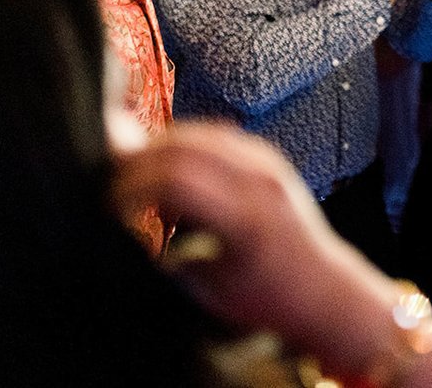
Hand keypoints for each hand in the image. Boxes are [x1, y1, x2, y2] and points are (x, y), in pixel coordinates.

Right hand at [112, 123, 371, 371]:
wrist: (324, 288)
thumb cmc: (263, 297)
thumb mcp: (207, 284)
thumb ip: (163, 247)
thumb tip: (115, 210)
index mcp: (246, 218)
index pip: (174, 179)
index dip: (129, 186)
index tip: (107, 207)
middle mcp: (261, 181)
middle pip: (182, 147)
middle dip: (137, 163)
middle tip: (113, 190)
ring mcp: (269, 164)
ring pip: (198, 134)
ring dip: (159, 151)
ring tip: (138, 184)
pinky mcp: (269, 157)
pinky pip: (217, 137)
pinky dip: (185, 148)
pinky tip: (170, 175)